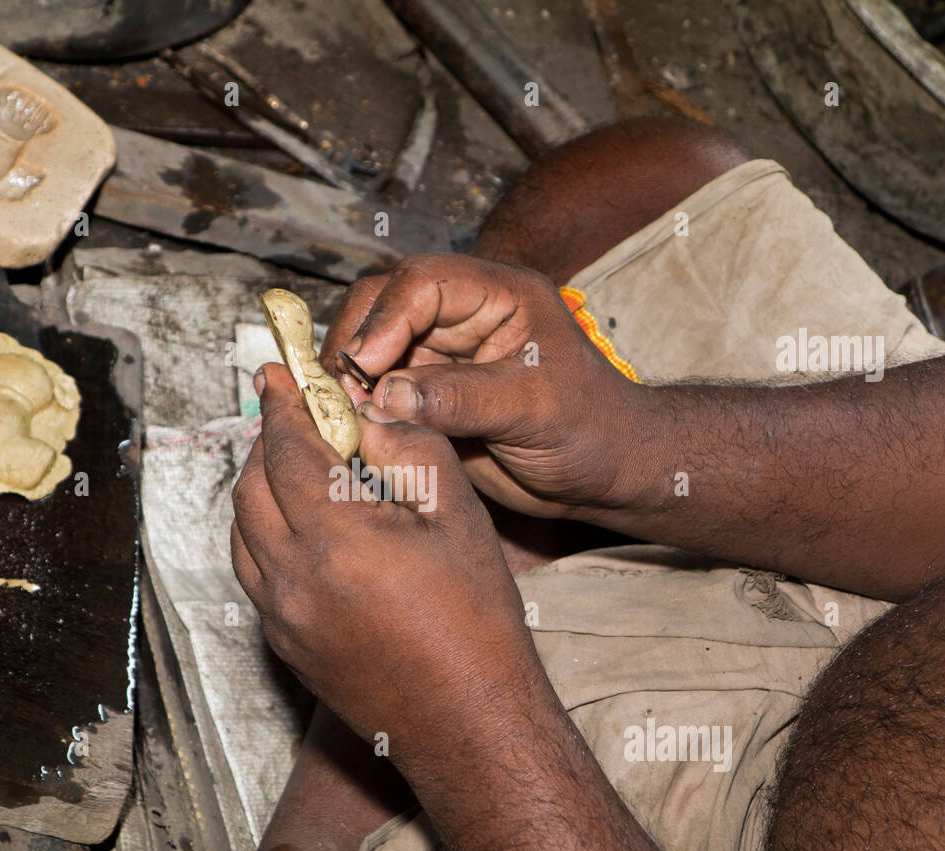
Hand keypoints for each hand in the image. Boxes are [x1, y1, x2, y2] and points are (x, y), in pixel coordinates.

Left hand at [230, 363, 545, 756]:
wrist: (467, 720)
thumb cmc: (476, 619)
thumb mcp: (456, 515)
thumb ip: (408, 448)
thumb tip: (367, 411)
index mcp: (336, 539)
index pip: (285, 449)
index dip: (282, 404)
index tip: (280, 375)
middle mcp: (292, 578)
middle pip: (251, 487)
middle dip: (268, 443)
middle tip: (298, 419)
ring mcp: (280, 617)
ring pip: (243, 531)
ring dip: (261, 490)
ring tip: (299, 470)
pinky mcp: (283, 644)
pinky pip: (253, 572)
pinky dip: (264, 535)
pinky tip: (302, 528)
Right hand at [320, 254, 651, 521]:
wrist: (604, 474)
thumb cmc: (591, 430)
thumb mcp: (533, 409)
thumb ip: (462, 398)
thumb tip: (387, 395)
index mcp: (498, 296)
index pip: (422, 282)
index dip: (384, 319)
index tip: (362, 367)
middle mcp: (463, 316)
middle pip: (383, 303)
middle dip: (355, 343)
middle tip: (340, 393)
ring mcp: (441, 354)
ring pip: (372, 346)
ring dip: (351, 377)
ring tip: (343, 415)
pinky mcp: (427, 393)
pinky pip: (378, 389)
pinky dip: (359, 406)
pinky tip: (352, 429)